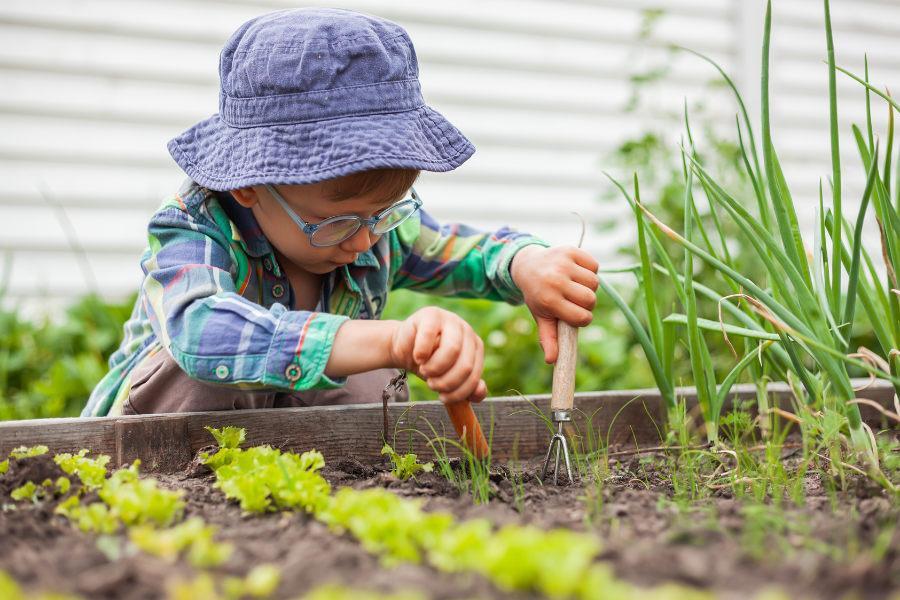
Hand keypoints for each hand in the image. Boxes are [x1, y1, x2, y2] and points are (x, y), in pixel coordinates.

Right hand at [389, 307, 486, 403]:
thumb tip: (479, 391)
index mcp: (476, 347)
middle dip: (447, 382)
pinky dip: (422, 352)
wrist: (405, 347)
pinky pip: (429, 335)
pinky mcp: (432, 314)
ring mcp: (451, 320)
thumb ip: (467, 388)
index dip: (459, 392)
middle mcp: (467, 331)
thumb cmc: (429, 363)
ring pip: (453, 350)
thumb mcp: (448, 378)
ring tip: (424, 370)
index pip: (474, 375)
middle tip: (432, 384)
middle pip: (466, 365)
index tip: (443, 398)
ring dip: (435, 367)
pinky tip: (418, 357)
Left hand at [510, 244, 598, 363]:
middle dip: (586, 303)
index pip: (582, 317)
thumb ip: (548, 339)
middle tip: (574, 299)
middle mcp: (555, 281)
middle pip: (591, 300)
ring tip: (575, 285)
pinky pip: (594, 265)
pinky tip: (576, 272)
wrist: (528, 265)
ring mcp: (563, 264)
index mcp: (549, 301)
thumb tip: (552, 361)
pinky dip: (589, 270)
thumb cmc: (538, 295)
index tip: (575, 314)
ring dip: (588, 286)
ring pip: (594, 283)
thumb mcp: (541, 316)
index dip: (582, 318)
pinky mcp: (570, 251)